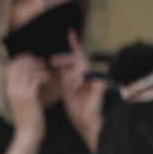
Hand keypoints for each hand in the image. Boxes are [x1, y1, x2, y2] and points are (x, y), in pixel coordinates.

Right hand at [3, 53, 48, 142]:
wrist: (28, 135)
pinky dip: (44, 77)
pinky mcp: (29, 96)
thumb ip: (23, 91)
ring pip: (28, 70)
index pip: (10, 66)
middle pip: (19, 65)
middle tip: (42, 62)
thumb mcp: (22, 103)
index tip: (31, 58)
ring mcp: (19, 92)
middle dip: (31, 60)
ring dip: (39, 68)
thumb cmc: (28, 120)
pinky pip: (36, 79)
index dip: (20, 59)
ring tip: (47, 72)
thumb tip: (29, 81)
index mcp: (9, 90)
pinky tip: (49, 81)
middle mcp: (11, 89)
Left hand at [53, 30, 103, 150]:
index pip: (77, 55)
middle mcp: (90, 73)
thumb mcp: (65, 88)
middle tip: (52, 61)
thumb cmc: (75, 108)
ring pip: (80, 65)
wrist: (84, 122)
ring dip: (69, 76)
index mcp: (81, 73)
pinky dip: (76, 81)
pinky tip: (72, 89)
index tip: (70, 31)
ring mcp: (96, 77)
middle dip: (63, 58)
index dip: (74, 43)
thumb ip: (64, 75)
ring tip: (66, 88)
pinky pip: (85, 74)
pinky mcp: (100, 83)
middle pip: (78, 57)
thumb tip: (57, 62)